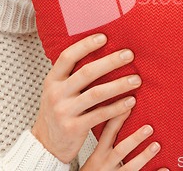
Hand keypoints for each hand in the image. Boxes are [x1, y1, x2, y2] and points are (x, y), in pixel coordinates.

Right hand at [32, 34, 141, 163]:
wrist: (46, 144)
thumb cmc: (58, 110)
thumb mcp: (58, 90)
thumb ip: (72, 74)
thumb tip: (99, 51)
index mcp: (52, 80)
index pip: (67, 57)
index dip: (85, 45)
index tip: (104, 37)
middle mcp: (56, 93)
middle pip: (86, 73)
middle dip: (110, 62)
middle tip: (129, 55)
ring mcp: (64, 111)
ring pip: (96, 93)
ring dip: (119, 85)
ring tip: (136, 79)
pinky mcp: (74, 128)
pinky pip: (100, 115)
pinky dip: (117, 108)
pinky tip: (130, 102)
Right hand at [82, 111, 168, 170]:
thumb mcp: (93, 158)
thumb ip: (104, 143)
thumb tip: (116, 118)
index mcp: (98, 154)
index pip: (107, 133)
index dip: (117, 118)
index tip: (129, 105)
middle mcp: (106, 164)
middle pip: (120, 150)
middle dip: (135, 139)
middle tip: (149, 128)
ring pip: (130, 167)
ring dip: (144, 156)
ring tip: (157, 145)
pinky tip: (165, 169)